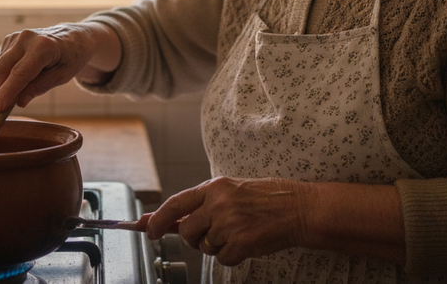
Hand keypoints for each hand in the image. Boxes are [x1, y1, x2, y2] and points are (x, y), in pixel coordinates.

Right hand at [0, 23, 120, 111]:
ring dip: (3, 83)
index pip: (19, 72)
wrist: (74, 37)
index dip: (7, 92)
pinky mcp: (10, 39)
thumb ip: (40, 87)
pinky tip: (22, 76)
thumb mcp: (62, 76)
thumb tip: (19, 102)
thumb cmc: (72, 57)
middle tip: (5, 108)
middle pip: (2, 68)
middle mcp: (26, 37)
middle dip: (0, 90)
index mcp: (43, 46)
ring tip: (21, 90)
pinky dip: (6, 74)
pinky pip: (1, 61)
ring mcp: (16, 36)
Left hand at [145, 177, 309, 265]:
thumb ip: (202, 204)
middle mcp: (218, 204)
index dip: (156, 219)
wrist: (300, 208)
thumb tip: (169, 219)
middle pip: (187, 231)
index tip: (146, 229)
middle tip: (213, 234)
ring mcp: (229, 224)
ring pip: (204, 247)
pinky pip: (222, 258)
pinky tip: (248, 242)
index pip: (175, 203)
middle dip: (194, 238)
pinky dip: (233, 255)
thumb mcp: (232, 191)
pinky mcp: (240, 243)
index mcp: (215, 187)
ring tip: (239, 232)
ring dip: (218, 246)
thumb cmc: (268, 199)